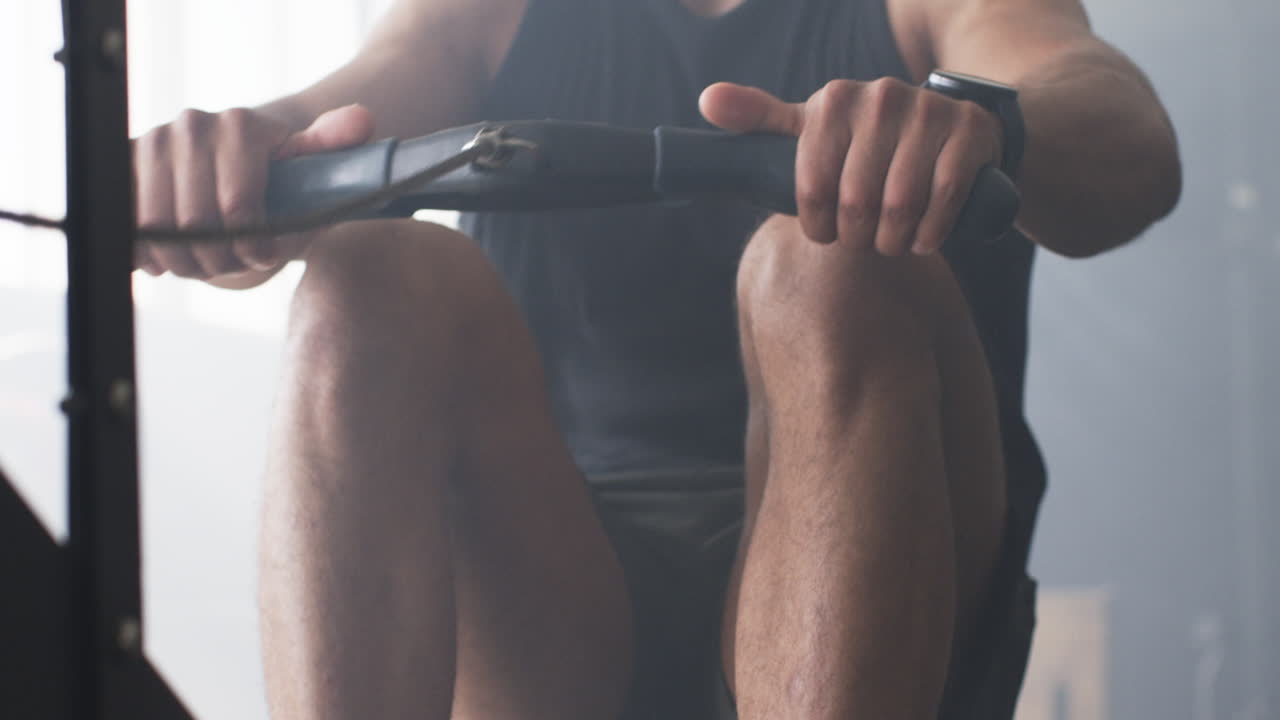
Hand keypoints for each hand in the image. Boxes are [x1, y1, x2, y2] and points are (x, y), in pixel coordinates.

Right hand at [133, 103, 373, 278]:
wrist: (231, 167)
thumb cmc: (281, 177)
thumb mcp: (311, 168)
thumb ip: (334, 147)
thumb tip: (361, 120)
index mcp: (239, 126)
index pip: (238, 209)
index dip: (253, 245)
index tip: (266, 253)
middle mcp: (190, 126)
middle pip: (194, 226)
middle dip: (220, 258)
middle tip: (236, 261)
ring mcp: (150, 143)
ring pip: (155, 231)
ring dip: (185, 261)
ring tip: (207, 259)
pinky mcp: (120, 165)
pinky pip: (123, 226)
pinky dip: (146, 253)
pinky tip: (168, 257)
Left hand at [700, 79, 1002, 254]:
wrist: (954, 127)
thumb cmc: (869, 142)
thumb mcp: (815, 128)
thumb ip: (761, 118)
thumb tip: (707, 101)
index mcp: (833, 101)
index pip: (811, 187)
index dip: (819, 225)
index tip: (828, 232)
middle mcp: (879, 97)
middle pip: (855, 202)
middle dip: (858, 238)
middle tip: (864, 242)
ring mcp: (927, 111)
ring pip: (898, 204)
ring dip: (894, 241)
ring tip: (893, 242)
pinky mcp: (968, 131)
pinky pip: (943, 197)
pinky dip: (931, 231)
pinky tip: (924, 238)